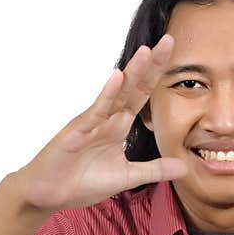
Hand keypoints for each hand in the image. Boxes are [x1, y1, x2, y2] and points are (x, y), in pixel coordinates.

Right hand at [15, 34, 186, 212]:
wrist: (49, 194)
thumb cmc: (81, 182)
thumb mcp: (127, 177)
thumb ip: (155, 169)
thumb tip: (184, 167)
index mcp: (119, 126)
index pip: (142, 95)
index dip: (158, 75)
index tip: (173, 56)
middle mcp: (107, 118)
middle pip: (133, 87)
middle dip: (151, 65)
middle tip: (169, 40)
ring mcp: (92, 121)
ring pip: (116, 93)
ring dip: (132, 72)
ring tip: (147, 51)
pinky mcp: (78, 130)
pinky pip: (96, 110)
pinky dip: (107, 94)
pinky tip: (118, 77)